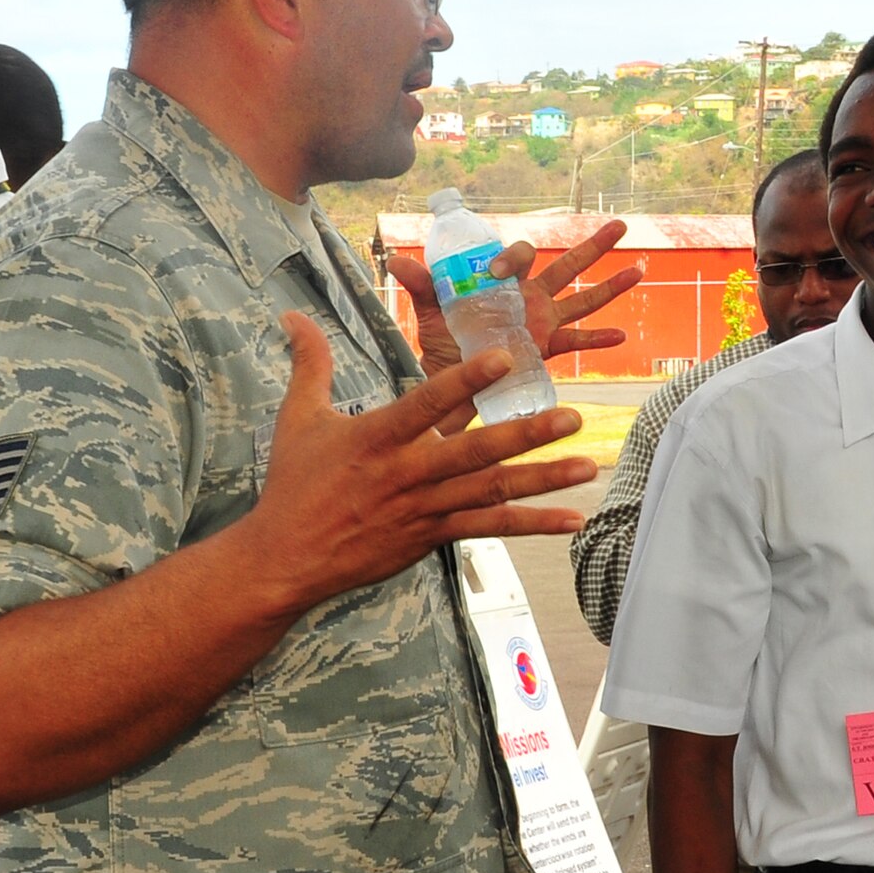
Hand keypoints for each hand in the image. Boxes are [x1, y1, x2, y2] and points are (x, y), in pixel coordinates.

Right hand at [238, 313, 599, 616]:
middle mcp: (407, 472)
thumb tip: (293, 314)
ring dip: (543, 480)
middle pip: (474, 451)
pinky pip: (490, 529)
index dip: (467, 380)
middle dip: (527, 434)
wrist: (285, 559)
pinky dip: (533, 525)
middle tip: (573, 417)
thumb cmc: (294, 484)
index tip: (505, 357)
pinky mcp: (433, 536)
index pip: (428, 401)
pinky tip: (572, 520)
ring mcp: (424, 508)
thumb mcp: (298, 418)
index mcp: (379, 437)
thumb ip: (311, 363)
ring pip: (491, 491)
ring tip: (588, 466)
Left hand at [389, 221, 645, 376]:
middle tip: (620, 225)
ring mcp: (544, 321)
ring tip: (639, 269)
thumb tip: (396, 260)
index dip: (514, 258)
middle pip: (568, 266)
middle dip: (594, 247)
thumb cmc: (443, 340)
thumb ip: (422, 285)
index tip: (497, 273)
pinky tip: (621, 336)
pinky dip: (599, 339)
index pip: (521, 257)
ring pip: (584, 299)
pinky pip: (578, 340)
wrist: (452, 379)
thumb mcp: (432, 311)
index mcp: (506, 282)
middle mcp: (531, 296)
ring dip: (611, 286)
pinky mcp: (549, 347)